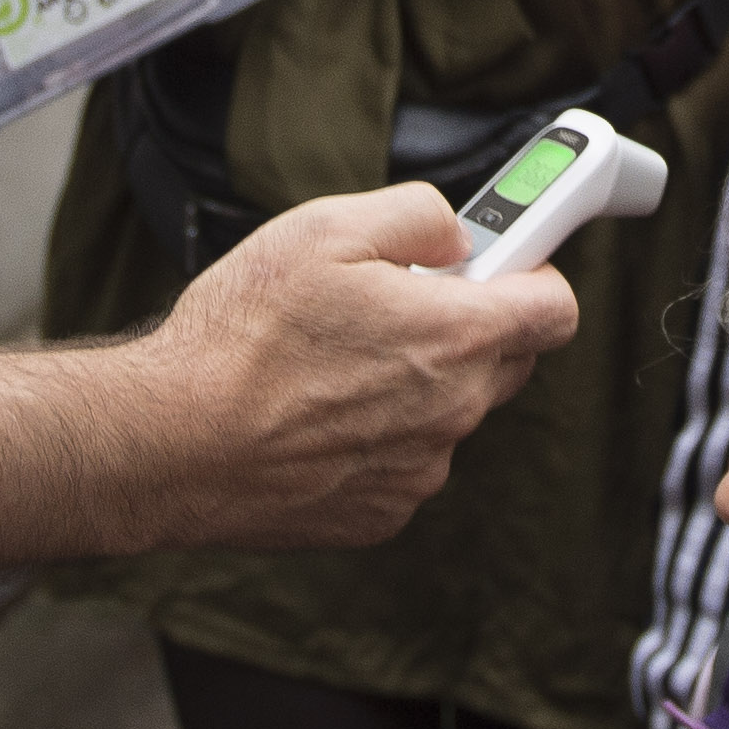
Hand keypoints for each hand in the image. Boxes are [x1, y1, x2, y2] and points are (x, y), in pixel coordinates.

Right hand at [122, 183, 576, 550]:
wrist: (172, 441)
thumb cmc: (242, 335)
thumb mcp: (327, 227)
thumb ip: (417, 216)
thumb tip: (454, 235)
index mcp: (457, 336)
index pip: (556, 308)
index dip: (533, 274)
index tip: (503, 262)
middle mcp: (454, 412)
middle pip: (506, 359)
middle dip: (467, 325)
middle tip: (394, 302)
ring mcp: (419, 469)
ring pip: (449, 412)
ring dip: (414, 384)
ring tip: (331, 361)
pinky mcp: (380, 512)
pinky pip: (404, 460)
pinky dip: (377, 436)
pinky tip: (314, 414)